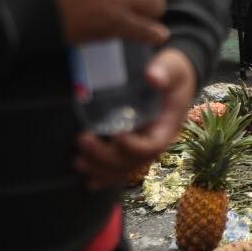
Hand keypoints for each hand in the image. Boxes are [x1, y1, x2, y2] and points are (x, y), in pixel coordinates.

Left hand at [74, 47, 196, 189]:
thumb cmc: (172, 72)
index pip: (152, 146)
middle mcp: (156, 142)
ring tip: (78, 162)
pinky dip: (105, 176)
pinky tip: (89, 183)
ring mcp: (144, 146)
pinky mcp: (132, 146)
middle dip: (106, 157)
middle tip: (83, 140)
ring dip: (100, 170)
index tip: (116, 133)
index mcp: (167, 127)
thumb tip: (152, 76)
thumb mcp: (172, 68)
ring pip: (124, 168)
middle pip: (133, 161)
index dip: (133, 146)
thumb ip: (164, 71)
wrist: (173, 78)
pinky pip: (121, 168)